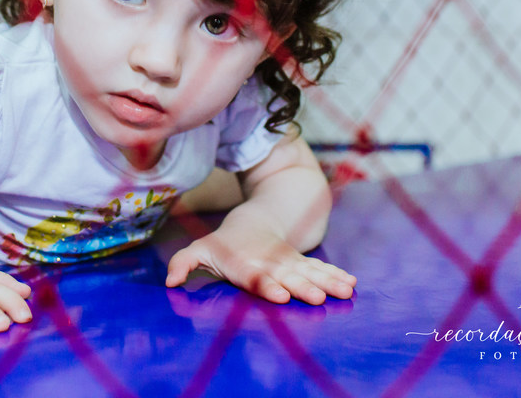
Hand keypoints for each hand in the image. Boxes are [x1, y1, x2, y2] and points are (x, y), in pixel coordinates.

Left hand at [164, 217, 354, 304]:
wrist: (253, 222)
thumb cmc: (223, 246)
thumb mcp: (200, 250)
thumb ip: (184, 263)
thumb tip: (170, 281)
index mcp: (245, 265)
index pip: (256, 277)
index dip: (266, 285)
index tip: (280, 295)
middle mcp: (270, 264)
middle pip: (288, 276)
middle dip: (303, 287)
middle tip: (317, 298)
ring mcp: (288, 262)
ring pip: (310, 271)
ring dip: (327, 281)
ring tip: (345, 291)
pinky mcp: (302, 263)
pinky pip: (321, 268)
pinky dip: (336, 275)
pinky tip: (351, 284)